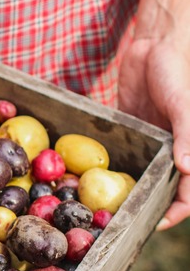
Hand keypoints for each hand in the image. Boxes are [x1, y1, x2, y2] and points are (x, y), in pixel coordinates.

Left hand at [118, 36, 189, 229]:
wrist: (153, 47)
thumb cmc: (178, 73)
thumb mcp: (183, 103)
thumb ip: (189, 134)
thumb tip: (189, 169)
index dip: (177, 210)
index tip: (157, 224)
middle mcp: (173, 152)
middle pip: (163, 190)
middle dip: (147, 208)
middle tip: (121, 223)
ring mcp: (151, 146)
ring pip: (141, 178)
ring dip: (127, 194)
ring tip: (104, 212)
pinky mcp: (130, 135)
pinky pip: (121, 158)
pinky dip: (109, 172)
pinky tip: (90, 184)